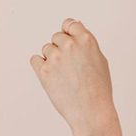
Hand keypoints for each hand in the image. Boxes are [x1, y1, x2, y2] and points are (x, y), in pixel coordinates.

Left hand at [29, 18, 115, 133]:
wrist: (92, 111)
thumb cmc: (99, 88)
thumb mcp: (100, 60)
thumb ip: (86, 42)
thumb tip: (76, 26)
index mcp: (86, 40)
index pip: (70, 24)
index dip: (70, 32)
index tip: (71, 42)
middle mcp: (70, 45)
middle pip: (57, 36)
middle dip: (61, 47)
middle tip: (71, 65)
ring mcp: (55, 57)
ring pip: (46, 49)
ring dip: (52, 58)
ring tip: (66, 75)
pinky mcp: (43, 70)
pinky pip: (35, 60)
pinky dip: (41, 66)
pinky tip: (54, 77)